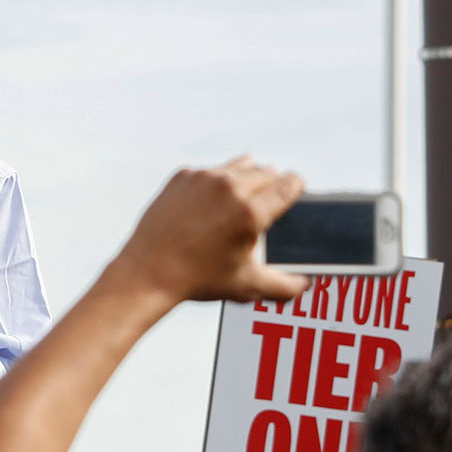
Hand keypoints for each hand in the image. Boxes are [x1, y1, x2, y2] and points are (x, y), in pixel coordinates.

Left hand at [105, 158, 307, 305]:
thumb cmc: (196, 279)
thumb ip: (285, 286)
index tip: (295, 189)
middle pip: (266, 172)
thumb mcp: (248, 285)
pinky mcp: (181, 177)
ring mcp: (202, 179)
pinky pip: (209, 171)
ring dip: (247, 176)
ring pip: (238, 166)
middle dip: (272, 183)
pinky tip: (213, 198)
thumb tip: (303, 284)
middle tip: (269, 198)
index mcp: (251, 212)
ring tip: (246, 192)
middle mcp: (228, 188)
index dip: (296, 186)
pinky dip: (215, 181)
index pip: (289, 184)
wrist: (148, 271)